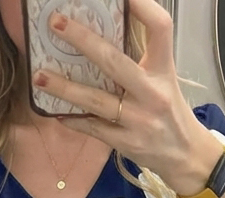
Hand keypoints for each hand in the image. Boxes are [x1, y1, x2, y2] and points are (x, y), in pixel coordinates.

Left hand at [33, 0, 224, 195]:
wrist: (185, 156)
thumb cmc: (169, 112)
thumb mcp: (164, 80)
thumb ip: (141, 58)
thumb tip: (106, 31)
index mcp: (164, 70)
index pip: (160, 28)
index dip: (142, 7)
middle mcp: (152, 93)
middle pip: (114, 61)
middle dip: (82, 40)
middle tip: (56, 24)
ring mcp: (138, 120)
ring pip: (96, 100)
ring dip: (64, 88)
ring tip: (39, 76)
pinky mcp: (126, 143)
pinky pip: (93, 128)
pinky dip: (73, 120)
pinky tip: (55, 112)